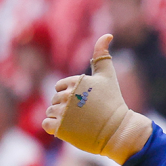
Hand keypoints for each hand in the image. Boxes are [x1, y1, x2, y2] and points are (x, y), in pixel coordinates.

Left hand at [43, 34, 152, 163]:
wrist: (118, 131)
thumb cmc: (113, 102)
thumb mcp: (108, 75)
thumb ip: (102, 55)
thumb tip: (107, 34)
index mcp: (76, 81)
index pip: (60, 87)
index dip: (73, 95)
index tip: (88, 102)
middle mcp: (68, 95)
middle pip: (55, 99)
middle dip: (67, 107)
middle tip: (86, 114)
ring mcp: (63, 112)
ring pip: (51, 111)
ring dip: (62, 118)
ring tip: (79, 122)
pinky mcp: (60, 128)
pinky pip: (46, 124)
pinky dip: (55, 127)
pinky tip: (69, 129)